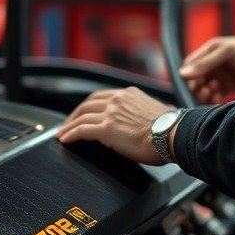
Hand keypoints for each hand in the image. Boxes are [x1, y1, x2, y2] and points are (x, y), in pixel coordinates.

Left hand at [56, 87, 173, 164]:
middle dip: (75, 114)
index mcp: (130, 94)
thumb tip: (151, 120)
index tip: (85, 113)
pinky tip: (64, 140)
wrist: (172, 134)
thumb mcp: (157, 112)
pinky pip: (81, 130)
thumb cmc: (171, 128)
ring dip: (69, 125)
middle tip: (68, 124)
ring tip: (62, 134)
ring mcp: (111, 113)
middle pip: (88, 103)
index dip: (90, 105)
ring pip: (81, 116)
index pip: (103, 96)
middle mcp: (118, 99)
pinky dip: (70, 134)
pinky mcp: (106, 129)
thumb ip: (146, 112)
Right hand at [179, 25, 234, 104]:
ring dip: (204, 95)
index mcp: (209, 52)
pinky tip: (219, 100)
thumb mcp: (227, 53)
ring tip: (213, 94)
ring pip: (204, 91)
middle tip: (206, 89)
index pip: (190, 65)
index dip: (188, 76)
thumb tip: (182, 74)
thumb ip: (205, 63)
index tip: (195, 82)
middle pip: (195, 81)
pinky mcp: (231, 89)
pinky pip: (216, 98)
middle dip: (196, 87)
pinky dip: (213, 101)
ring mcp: (222, 77)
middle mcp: (213, 65)